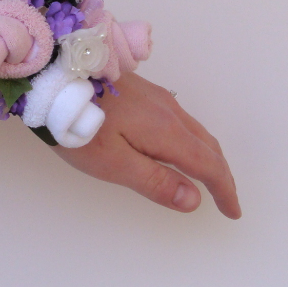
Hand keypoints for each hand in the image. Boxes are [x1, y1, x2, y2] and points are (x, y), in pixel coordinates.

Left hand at [51, 72, 241, 218]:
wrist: (55, 75)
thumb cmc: (79, 125)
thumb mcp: (113, 162)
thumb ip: (155, 181)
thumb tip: (195, 200)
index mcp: (166, 131)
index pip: (207, 165)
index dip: (223, 190)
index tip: (232, 211)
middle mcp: (168, 111)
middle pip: (207, 145)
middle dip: (221, 174)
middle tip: (225, 198)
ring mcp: (155, 97)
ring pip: (194, 130)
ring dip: (208, 155)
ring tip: (208, 177)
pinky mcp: (142, 91)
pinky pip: (180, 119)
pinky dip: (192, 140)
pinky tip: (178, 146)